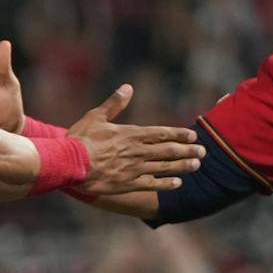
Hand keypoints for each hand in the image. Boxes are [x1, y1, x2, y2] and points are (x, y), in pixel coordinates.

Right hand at [69, 84, 202, 195]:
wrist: (69, 164)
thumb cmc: (80, 139)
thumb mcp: (96, 116)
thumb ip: (114, 104)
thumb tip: (128, 88)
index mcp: (131, 134)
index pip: (162, 133)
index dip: (180, 134)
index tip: (193, 135)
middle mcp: (138, 152)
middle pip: (169, 151)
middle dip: (187, 150)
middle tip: (203, 152)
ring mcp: (134, 169)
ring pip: (165, 167)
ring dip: (182, 166)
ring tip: (196, 165)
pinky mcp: (128, 184)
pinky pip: (152, 184)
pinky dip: (166, 184)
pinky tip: (177, 183)